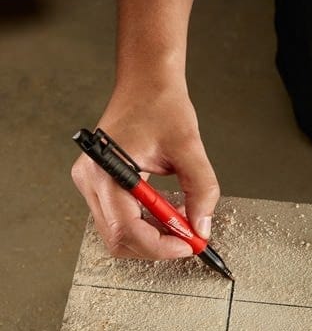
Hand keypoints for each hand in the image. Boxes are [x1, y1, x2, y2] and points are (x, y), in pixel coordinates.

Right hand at [71, 76, 219, 259]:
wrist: (146, 84)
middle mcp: (91, 181)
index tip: (189, 245)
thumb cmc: (161, 105)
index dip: (160, 246)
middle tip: (188, 239)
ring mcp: (93, 184)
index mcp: (106, 170)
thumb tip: (201, 227)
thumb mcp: (190, 148)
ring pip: (119, 235)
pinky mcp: (101, 185)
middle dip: (157, 246)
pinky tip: (166, 216)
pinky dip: (146, 227)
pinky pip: (121, 220)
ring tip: (180, 224)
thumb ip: (201, 190)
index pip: (127, 230)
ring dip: (152, 238)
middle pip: (119, 239)